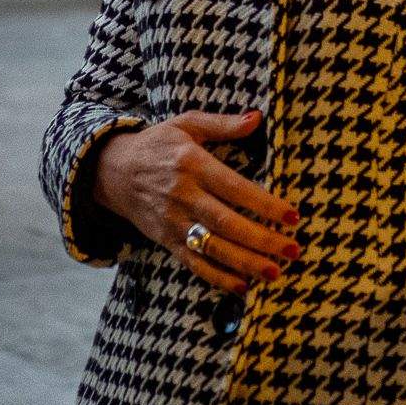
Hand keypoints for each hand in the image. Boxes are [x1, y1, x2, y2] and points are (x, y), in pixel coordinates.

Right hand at [90, 110, 300, 293]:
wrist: (112, 170)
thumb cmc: (158, 144)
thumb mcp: (187, 124)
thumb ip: (223, 124)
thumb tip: (258, 118)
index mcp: (192, 164)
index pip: (234, 187)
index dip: (264, 204)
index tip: (292, 216)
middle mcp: (182, 195)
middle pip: (227, 223)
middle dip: (262, 239)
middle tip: (293, 249)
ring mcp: (173, 221)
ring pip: (213, 247)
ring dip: (245, 263)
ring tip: (274, 272)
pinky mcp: (166, 240)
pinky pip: (193, 263)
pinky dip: (217, 277)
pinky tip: (242, 286)